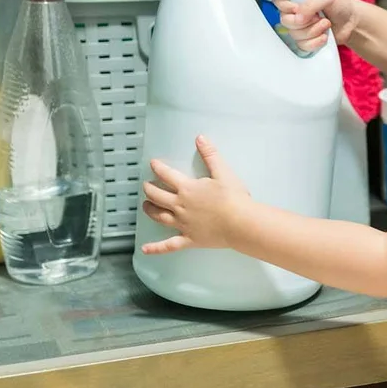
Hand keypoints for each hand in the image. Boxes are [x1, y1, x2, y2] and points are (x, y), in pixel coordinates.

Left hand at [141, 136, 254, 253]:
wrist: (241, 222)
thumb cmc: (233, 197)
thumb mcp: (223, 172)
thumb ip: (210, 155)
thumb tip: (200, 138)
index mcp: (187, 189)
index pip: (166, 175)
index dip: (158, 168)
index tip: (153, 164)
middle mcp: (180, 206)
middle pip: (157, 196)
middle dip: (149, 189)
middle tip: (146, 185)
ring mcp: (183, 224)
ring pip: (159, 217)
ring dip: (150, 210)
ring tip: (145, 206)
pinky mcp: (189, 239)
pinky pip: (169, 245)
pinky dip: (156, 248)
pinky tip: (145, 249)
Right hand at [273, 0, 357, 52]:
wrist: (351, 21)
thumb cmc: (340, 4)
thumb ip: (311, 2)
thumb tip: (298, 17)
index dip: (287, 6)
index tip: (299, 7)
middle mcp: (295, 10)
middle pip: (285, 20)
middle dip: (305, 21)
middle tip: (318, 16)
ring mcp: (299, 26)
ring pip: (294, 34)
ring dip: (313, 31)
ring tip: (325, 23)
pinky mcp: (305, 40)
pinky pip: (302, 45)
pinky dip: (315, 42)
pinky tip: (324, 35)